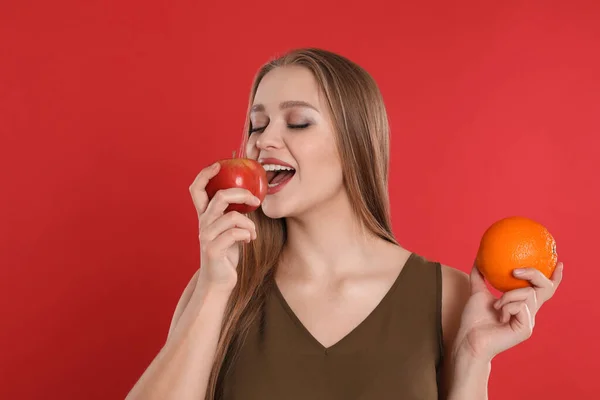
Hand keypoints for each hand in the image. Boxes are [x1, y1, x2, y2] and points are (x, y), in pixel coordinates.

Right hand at [189, 162, 259, 290]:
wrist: (219, 282)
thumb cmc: (227, 254)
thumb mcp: (229, 231)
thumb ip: (233, 215)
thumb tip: (250, 198)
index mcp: (205, 216)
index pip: (197, 189)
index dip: (205, 174)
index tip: (219, 165)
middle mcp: (203, 224)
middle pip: (220, 197)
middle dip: (241, 194)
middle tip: (256, 200)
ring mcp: (206, 237)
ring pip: (232, 217)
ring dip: (249, 223)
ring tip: (252, 232)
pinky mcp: (213, 249)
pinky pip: (235, 234)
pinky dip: (247, 234)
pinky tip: (249, 241)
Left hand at [453, 261, 563, 361]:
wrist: (469, 338)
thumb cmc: (474, 319)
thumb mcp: (477, 292)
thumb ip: (480, 275)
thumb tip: (479, 258)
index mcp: (522, 304)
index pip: (543, 289)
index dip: (554, 278)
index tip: (558, 263)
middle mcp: (529, 312)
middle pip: (545, 287)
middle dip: (534, 274)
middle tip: (515, 271)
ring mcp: (529, 320)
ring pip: (528, 293)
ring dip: (507, 296)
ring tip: (496, 307)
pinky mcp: (526, 328)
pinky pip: (521, 306)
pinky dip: (506, 306)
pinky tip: (499, 316)